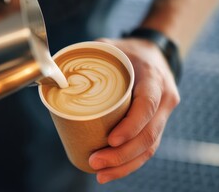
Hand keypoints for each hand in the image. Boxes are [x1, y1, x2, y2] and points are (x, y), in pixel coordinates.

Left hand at [89, 38, 179, 183]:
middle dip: (122, 155)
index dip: (131, 126)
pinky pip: (148, 148)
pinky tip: (112, 172)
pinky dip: (131, 163)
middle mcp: (164, 98)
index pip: (147, 106)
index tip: (110, 140)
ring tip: (101, 174)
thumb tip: (54, 72)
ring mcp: (164, 114)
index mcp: (153, 78)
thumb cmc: (127, 52)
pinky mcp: (157, 124)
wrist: (154, 53)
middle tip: (95, 161)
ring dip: (125, 165)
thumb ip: (86, 56)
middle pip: (149, 135)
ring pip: (150, 147)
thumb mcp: (110, 46)